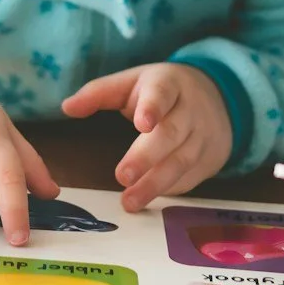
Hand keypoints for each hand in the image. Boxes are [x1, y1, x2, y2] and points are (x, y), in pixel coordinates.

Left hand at [62, 63, 232, 210]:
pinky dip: (169, 190)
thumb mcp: (132, 82)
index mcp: (168, 84)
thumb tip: (66, 107)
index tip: (142, 123)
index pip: (162, 93)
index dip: (153, 108)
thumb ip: (98, 93)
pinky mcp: (208, 159)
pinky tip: (149, 200)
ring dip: (155, 184)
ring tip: (129, 202)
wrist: (217, 99)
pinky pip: (189, 178)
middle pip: (171, 134)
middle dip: (147, 156)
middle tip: (122, 176)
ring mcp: (203, 135)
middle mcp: (190, 110)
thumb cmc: (161, 92)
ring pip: (181, 161)